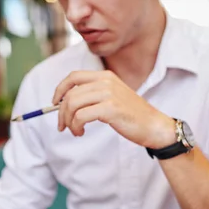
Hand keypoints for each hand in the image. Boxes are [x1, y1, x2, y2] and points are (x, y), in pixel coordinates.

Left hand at [52, 70, 175, 148]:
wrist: (153, 125)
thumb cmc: (132, 116)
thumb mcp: (113, 98)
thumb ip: (93, 96)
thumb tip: (64, 104)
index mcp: (105, 76)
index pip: (73, 77)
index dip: (59, 90)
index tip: (54, 104)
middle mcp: (106, 81)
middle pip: (70, 94)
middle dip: (61, 112)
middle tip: (63, 127)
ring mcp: (108, 94)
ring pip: (72, 104)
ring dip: (68, 121)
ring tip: (75, 131)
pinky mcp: (110, 109)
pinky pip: (81, 116)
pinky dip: (76, 126)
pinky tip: (81, 132)